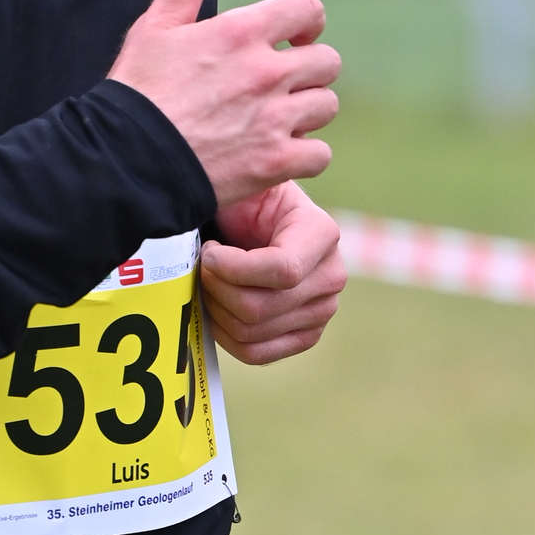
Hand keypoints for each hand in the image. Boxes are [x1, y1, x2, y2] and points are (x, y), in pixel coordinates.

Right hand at [107, 0, 339, 207]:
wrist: (126, 160)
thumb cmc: (137, 93)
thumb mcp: (154, 27)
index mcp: (241, 33)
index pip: (308, 9)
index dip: (306, 22)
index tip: (292, 37)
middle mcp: (267, 72)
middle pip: (327, 61)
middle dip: (308, 71)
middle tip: (282, 85)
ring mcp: (275, 119)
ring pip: (326, 105)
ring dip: (307, 112)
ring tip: (279, 120)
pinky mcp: (276, 162)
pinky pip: (320, 154)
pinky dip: (304, 156)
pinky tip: (280, 154)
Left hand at [200, 183, 346, 366]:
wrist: (250, 222)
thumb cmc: (240, 198)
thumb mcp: (245, 181)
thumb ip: (243, 184)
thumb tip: (228, 205)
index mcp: (322, 232)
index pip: (281, 269)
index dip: (233, 269)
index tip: (209, 252)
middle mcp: (332, 274)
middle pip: (260, 307)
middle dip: (216, 289)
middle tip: (201, 268)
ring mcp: (323, 309)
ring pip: (253, 331)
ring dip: (217, 310)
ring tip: (209, 283)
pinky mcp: (306, 334)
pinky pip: (259, 353)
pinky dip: (227, 336)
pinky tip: (218, 309)